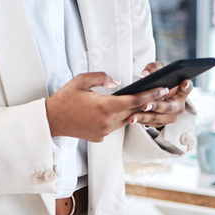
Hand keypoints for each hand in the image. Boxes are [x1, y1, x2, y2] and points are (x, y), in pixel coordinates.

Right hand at [45, 72, 173, 142]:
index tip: (163, 89)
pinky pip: (114, 127)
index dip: (151, 94)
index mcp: (105, 106)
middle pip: (134, 111)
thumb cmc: (64, 99)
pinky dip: (117, 119)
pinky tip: (113, 111)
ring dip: (131, 112)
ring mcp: (104, 131)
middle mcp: (108, 121)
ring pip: (125, 120)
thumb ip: (101, 78)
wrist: (51, 120)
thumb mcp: (80, 81)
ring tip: (137, 101)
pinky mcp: (100, 137)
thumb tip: (117, 81)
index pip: (135, 100)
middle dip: (146, 102)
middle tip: (158, 93)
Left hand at [126, 61, 192, 128]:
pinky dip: (141, 121)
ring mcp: (171, 115)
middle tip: (145, 105)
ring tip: (133, 116)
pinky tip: (132, 118)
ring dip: (145, 117)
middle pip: (169, 107)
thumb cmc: (158, 81)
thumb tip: (144, 75)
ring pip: (159, 118)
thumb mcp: (156, 71)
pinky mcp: (162, 122)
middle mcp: (178, 105)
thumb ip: (152, 69)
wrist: (154, 94)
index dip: (186, 86)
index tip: (184, 82)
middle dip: (156, 106)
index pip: (186, 88)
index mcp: (180, 91)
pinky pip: (152, 123)